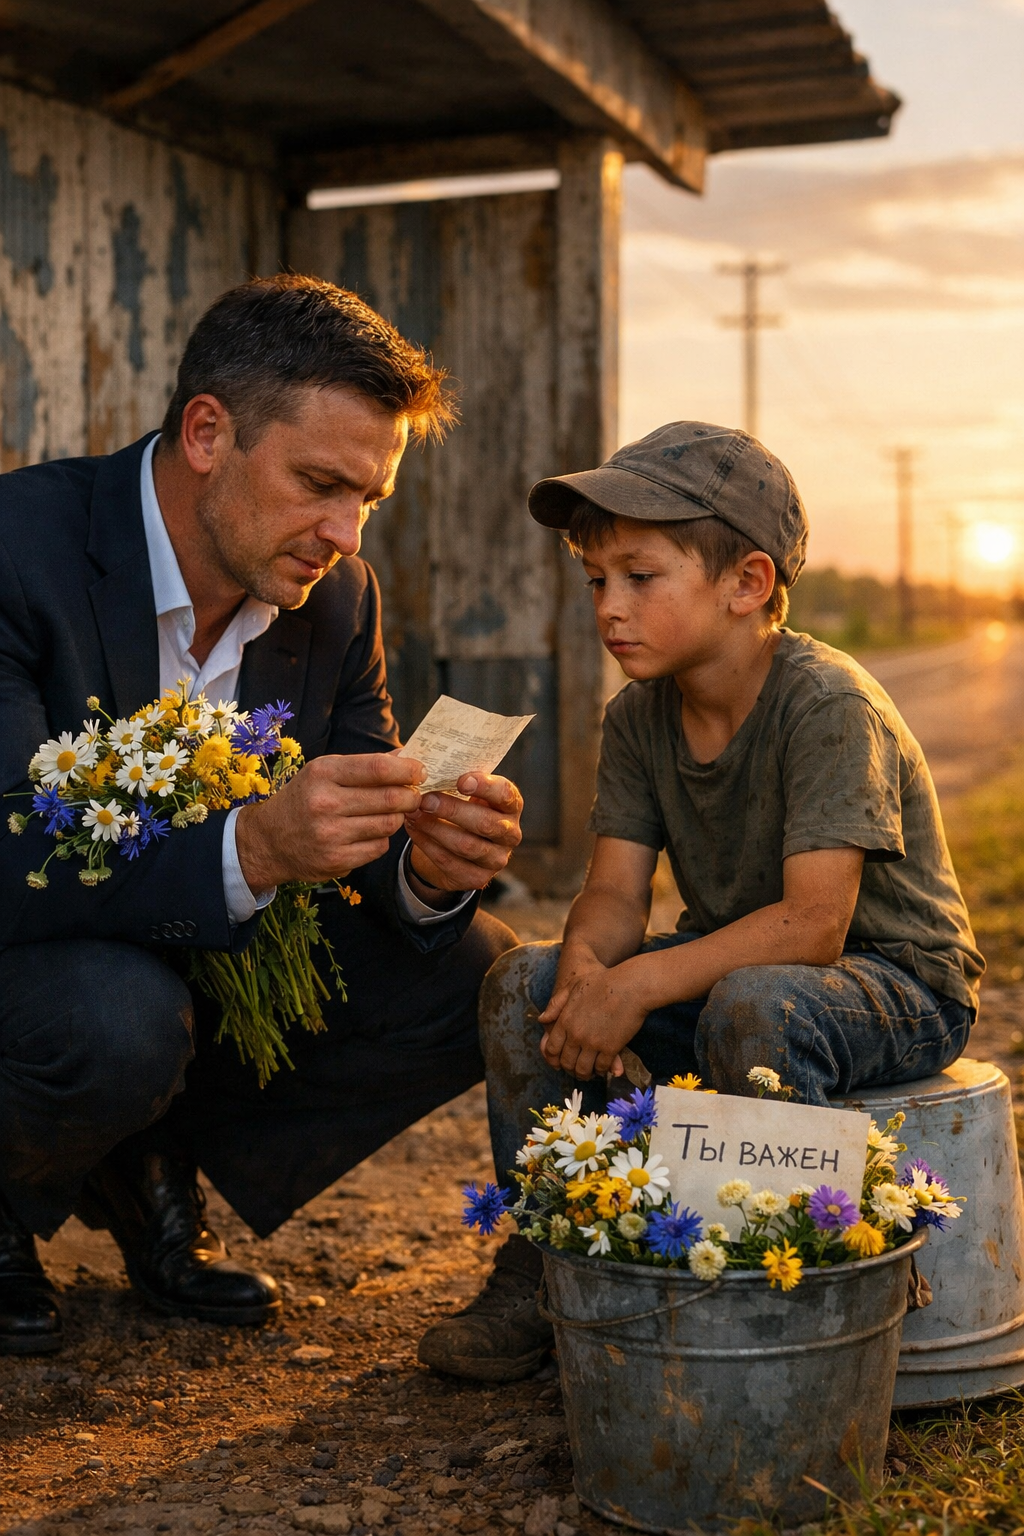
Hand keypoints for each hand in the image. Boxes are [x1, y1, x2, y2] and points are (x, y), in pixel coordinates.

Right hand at [235, 753, 424, 890]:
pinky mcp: (336, 860)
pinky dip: (382, 839)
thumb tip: (405, 756)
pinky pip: (379, 847)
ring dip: (397, 817)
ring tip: (389, 813)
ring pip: (389, 824)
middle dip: (410, 796)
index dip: (407, 770)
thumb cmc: (304, 799)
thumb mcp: (325, 772)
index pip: (378, 768)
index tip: (420, 771)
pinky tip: (370, 833)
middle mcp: (325, 803)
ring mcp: (330, 834)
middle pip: (390, 798)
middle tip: (413, 795)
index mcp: (323, 773)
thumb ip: (365, 765)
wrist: (269, 841)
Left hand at [404, 772, 522, 892]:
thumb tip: (424, 759)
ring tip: (413, 814)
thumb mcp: (464, 790)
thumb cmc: (462, 805)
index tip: (460, 780)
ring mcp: (497, 859)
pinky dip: (428, 845)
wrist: (458, 843)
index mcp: (511, 805)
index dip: (486, 787)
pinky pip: (451, 863)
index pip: (506, 794)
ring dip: (436, 829)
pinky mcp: (478, 878)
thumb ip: (455, 776)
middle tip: (425, 800)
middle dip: (453, 810)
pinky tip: (414, 830)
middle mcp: (510, 833)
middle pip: (486, 823)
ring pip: (467, 845)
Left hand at [538, 964, 647, 1079]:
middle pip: (566, 1062)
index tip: (560, 1061)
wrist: (630, 986)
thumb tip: (542, 1019)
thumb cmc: (603, 982)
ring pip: (582, 1069)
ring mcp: (593, 1043)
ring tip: (588, 1073)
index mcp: (565, 1021)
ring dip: (584, 1074)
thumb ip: (556, 1004)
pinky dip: (601, 1071)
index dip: (554, 1058)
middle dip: (569, 1069)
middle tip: (575, 1069)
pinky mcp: (610, 1048)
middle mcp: (576, 1035)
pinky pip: (601, 1067)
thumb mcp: (573, 986)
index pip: (552, 1048)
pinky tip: (602, 1068)